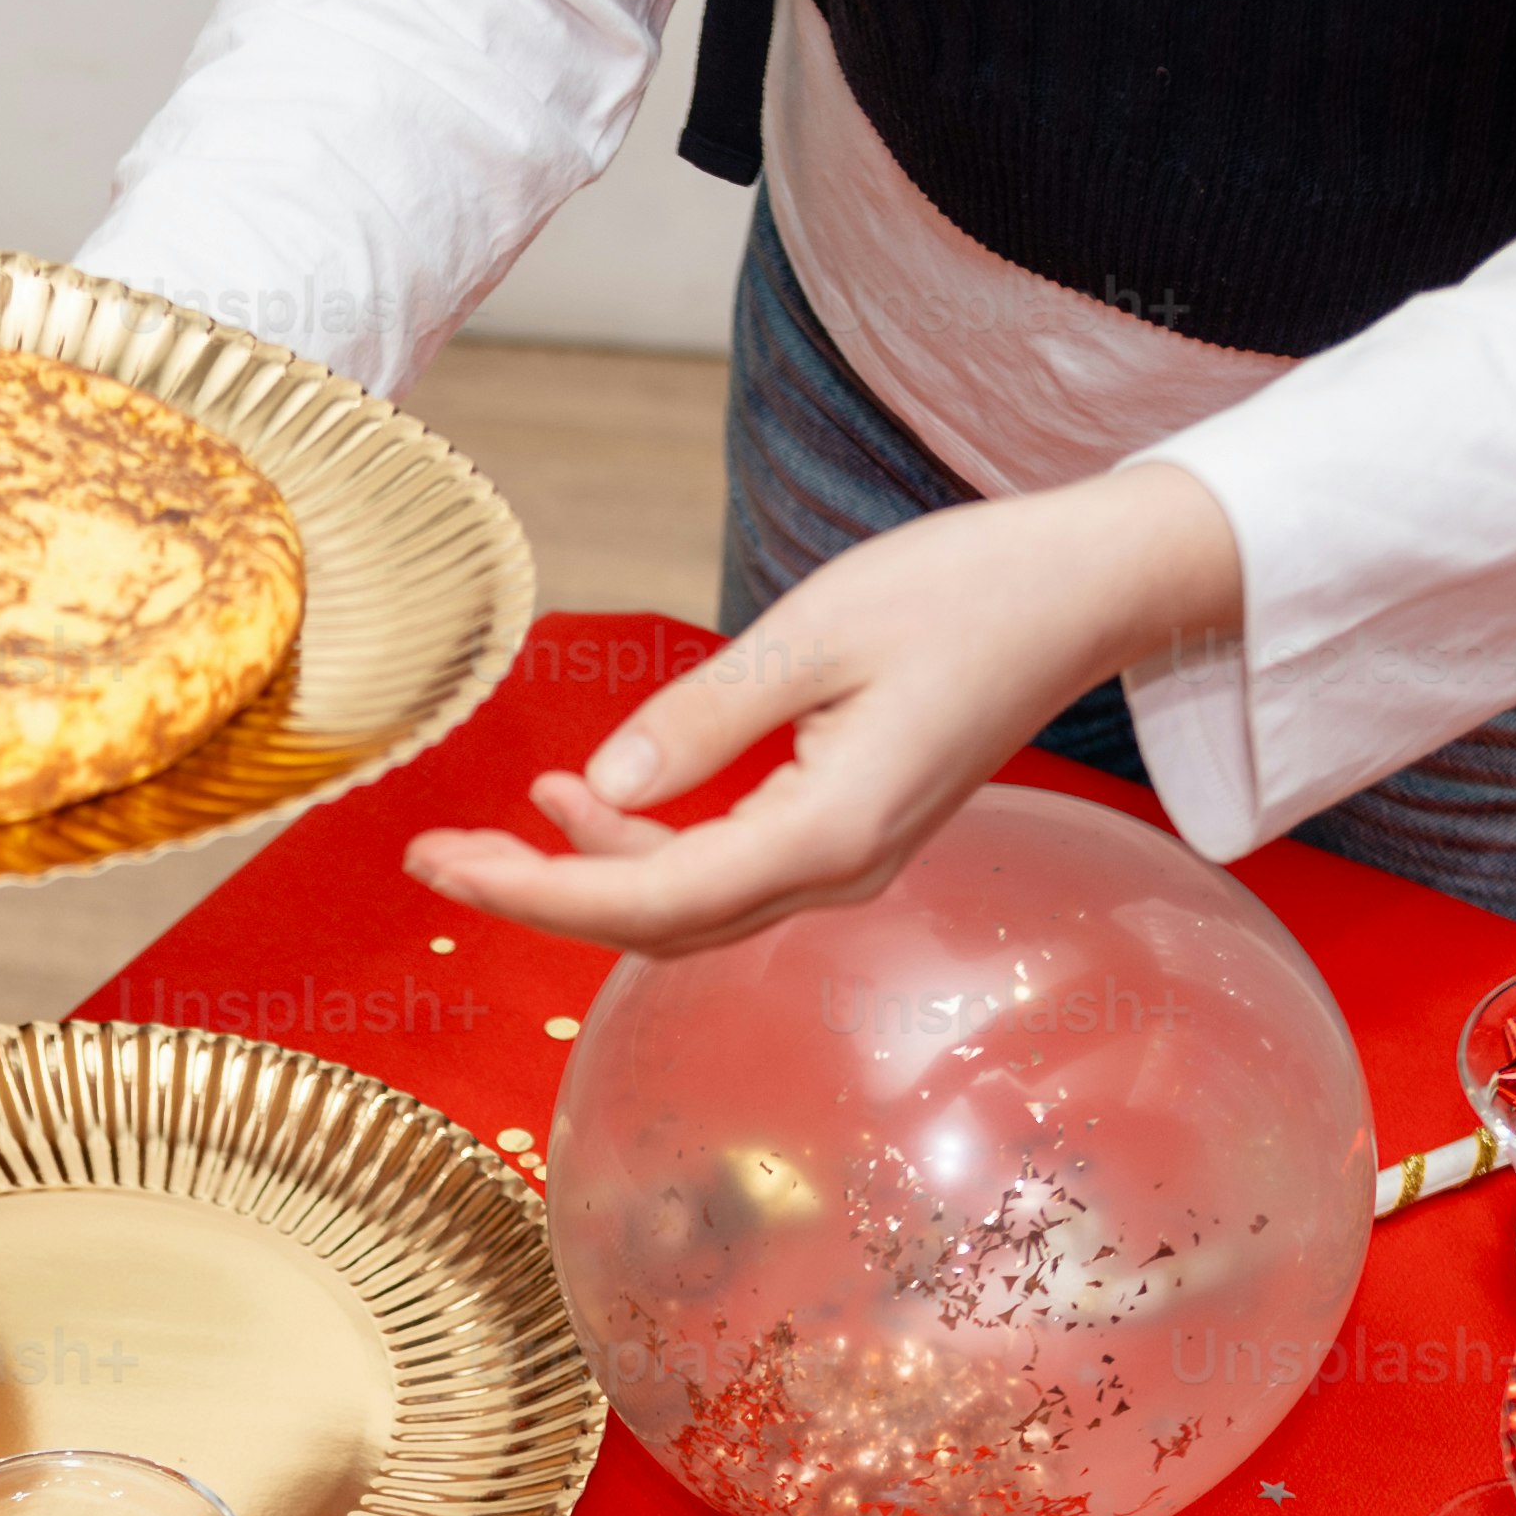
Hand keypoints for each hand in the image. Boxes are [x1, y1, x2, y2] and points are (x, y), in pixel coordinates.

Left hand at [404, 465, 1245, 956]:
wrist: (1086, 592)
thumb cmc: (968, 591)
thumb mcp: (818, 634)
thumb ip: (706, 717)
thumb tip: (605, 779)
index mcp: (827, 833)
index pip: (650, 900)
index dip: (535, 892)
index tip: (442, 862)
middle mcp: (836, 871)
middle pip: (657, 923)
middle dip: (536, 896)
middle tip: (428, 856)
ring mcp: (846, 860)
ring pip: (688, 901)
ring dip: (586, 869)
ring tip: (492, 820)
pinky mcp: (846, 830)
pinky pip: (726, 866)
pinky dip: (646, 840)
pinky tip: (582, 792)